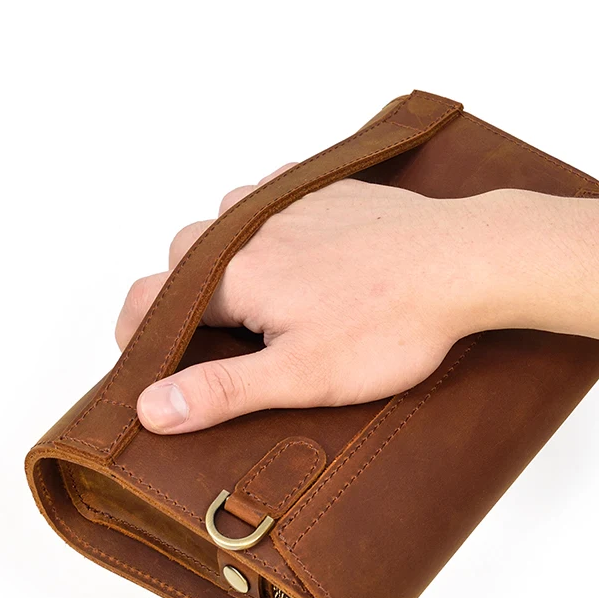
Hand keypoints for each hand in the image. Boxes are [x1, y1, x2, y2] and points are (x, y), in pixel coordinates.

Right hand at [116, 164, 508, 432]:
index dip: (137, 331)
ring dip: (225, 253)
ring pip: (229, 220)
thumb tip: (152, 407)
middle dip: (183, 294)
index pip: (150, 296)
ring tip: (255, 294)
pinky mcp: (330, 191)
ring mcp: (293, 201)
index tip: (143, 359)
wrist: (461, 261)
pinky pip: (276, 195)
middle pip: (186, 255)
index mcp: (236, 272)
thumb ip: (222, 389)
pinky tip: (296, 247)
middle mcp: (253, 226)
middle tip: (209, 336)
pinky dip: (268, 220)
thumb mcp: (301, 374)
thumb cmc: (390, 323)